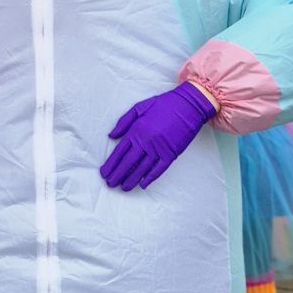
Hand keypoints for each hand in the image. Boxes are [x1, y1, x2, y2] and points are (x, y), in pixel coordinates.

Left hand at [101, 81, 215, 191]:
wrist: (188, 105)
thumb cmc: (163, 104)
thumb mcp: (139, 107)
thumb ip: (124, 122)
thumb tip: (111, 135)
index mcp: (136, 130)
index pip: (119, 152)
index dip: (111, 164)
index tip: (104, 173)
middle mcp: (145, 142)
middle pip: (128, 163)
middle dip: (118, 175)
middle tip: (110, 184)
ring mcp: (159, 149)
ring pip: (142, 168)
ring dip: (132, 179)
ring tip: (124, 188)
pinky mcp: (171, 153)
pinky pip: (159, 169)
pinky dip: (151, 177)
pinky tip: (143, 184)